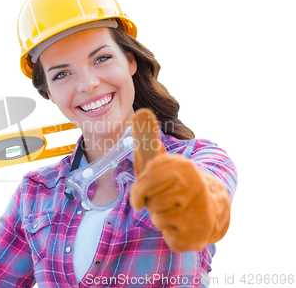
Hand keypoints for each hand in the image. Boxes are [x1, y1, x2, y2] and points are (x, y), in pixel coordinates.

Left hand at [130, 109, 230, 251]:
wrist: (210, 209)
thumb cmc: (175, 184)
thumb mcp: (160, 162)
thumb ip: (147, 140)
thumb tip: (141, 112)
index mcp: (183, 168)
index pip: (148, 180)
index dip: (141, 189)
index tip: (143, 192)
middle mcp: (196, 187)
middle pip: (152, 202)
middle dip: (151, 202)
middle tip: (163, 199)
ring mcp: (199, 212)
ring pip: (159, 219)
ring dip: (161, 217)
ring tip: (175, 210)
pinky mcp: (199, 235)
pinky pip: (170, 237)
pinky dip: (171, 234)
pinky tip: (183, 225)